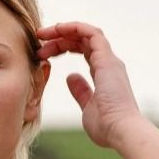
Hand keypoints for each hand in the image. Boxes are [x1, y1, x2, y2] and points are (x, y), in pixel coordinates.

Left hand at [35, 21, 143, 148]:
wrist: (120, 131)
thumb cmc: (106, 126)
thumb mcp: (87, 106)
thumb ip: (80, 91)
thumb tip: (70, 78)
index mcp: (104, 74)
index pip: (84, 51)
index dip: (63, 47)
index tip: (43, 54)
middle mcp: (108, 64)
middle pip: (82, 41)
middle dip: (59, 39)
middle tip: (38, 44)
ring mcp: (108, 60)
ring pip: (86, 34)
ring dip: (63, 31)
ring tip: (42, 35)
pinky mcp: (107, 60)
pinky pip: (91, 33)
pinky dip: (74, 28)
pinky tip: (58, 29)